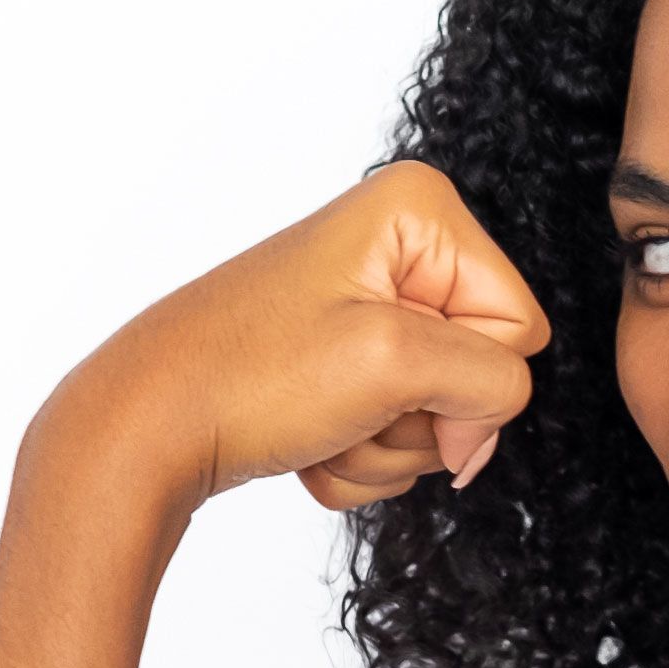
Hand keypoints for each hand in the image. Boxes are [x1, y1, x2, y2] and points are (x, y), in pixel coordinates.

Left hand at [35, 161, 550, 515]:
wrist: (150, 426)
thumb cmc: (249, 375)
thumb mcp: (394, 363)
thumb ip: (488, 386)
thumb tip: (480, 438)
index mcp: (419, 211)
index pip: (518, 327)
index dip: (466, 379)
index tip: (388, 379)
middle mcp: (399, 246)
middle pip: (480, 373)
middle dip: (418, 419)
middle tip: (346, 406)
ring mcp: (369, 306)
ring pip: (437, 416)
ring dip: (382, 446)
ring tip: (318, 422)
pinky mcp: (343, 360)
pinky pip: (394, 433)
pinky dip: (355, 456)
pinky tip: (305, 438)